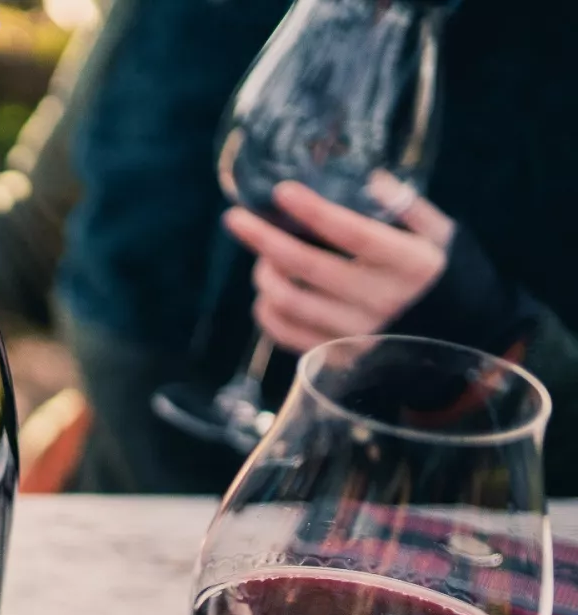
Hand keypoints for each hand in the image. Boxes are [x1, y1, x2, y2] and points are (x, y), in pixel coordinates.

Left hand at [224, 176, 453, 354]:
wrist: (458, 342)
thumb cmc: (444, 276)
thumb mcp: (442, 236)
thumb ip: (407, 207)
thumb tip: (369, 178)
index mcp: (409, 263)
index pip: (352, 233)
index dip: (313, 211)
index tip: (281, 191)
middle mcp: (382, 300)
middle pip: (306, 268)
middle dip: (263, 240)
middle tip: (234, 218)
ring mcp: (359, 333)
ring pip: (290, 302)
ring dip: (264, 275)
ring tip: (262, 257)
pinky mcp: (341, 357)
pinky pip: (287, 335)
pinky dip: (267, 312)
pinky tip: (267, 293)